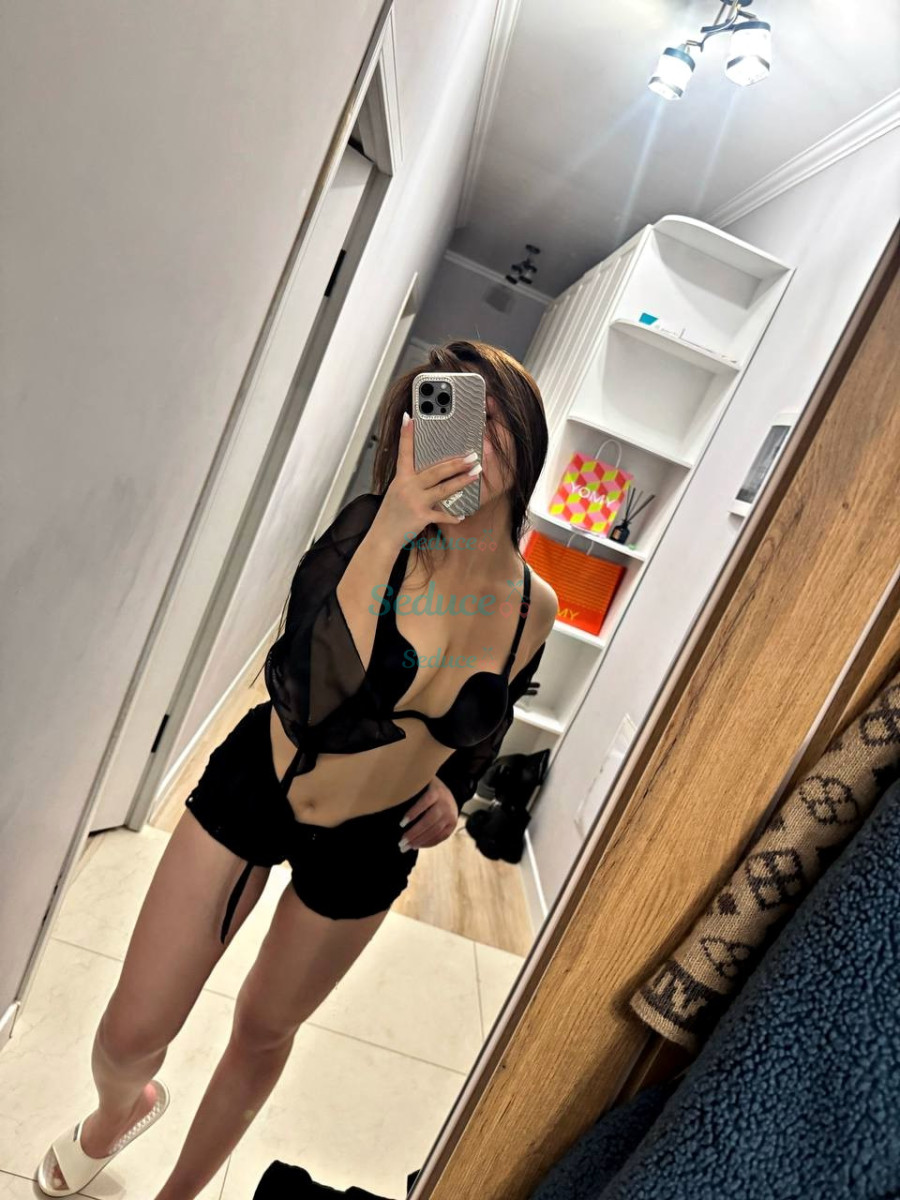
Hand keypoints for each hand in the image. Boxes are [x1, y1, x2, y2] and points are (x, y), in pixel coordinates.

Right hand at [377, 410, 481, 541]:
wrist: (383, 536)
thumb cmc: (391, 513)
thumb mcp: (397, 491)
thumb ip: (411, 480)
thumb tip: (431, 472)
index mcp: (401, 478)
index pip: (404, 452)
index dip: (406, 435)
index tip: (410, 418)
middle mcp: (408, 487)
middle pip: (435, 471)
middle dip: (455, 463)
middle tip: (471, 456)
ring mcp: (415, 502)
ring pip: (443, 489)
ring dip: (461, 481)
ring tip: (475, 474)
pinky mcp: (421, 517)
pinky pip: (442, 515)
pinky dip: (453, 516)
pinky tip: (462, 515)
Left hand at [397, 776, 458, 851]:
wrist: (451, 794)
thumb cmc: (428, 789)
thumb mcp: (422, 784)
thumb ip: (411, 789)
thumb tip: (393, 798)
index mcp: (436, 791)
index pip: (425, 802)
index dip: (413, 813)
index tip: (401, 824)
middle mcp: (445, 803)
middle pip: (429, 820)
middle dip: (414, 833)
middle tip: (401, 842)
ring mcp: (451, 815)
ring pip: (435, 830)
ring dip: (420, 840)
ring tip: (406, 847)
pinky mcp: (452, 825)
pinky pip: (441, 837)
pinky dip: (429, 843)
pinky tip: (417, 846)